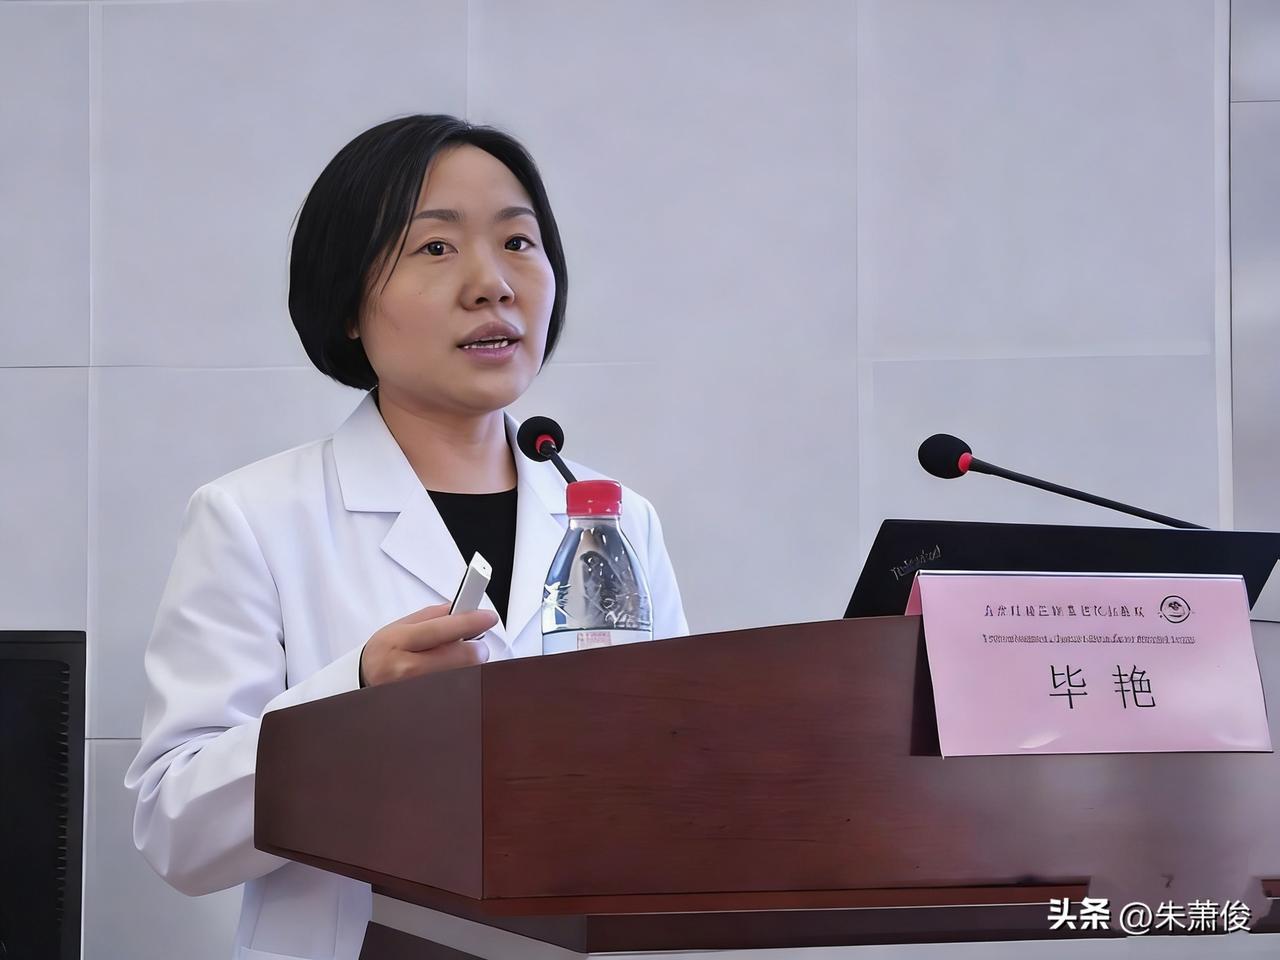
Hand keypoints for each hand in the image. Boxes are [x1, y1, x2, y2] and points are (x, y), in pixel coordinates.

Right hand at [359, 603, 497, 686]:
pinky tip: (450, 676)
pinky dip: (462, 683)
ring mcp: (416, 692)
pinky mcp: (425, 708)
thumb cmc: (386, 651)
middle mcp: (406, 669)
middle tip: (475, 644)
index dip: (470, 622)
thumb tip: (464, 608)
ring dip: (470, 666)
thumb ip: (434, 616)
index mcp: (399, 642)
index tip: (488, 617)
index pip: (442, 629)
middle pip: (462, 658)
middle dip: (477, 648)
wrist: (365, 680)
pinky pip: (458, 694)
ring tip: (454, 661)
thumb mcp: (401, 626)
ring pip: (465, 677)